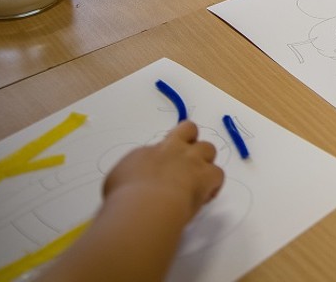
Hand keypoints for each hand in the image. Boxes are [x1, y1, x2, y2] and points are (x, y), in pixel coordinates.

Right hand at [102, 120, 223, 220]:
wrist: (144, 205)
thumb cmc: (122, 198)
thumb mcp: (116, 181)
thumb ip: (130, 175)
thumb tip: (133, 181)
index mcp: (148, 152)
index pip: (161, 144)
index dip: (165, 154)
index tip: (163, 169)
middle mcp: (172, 150)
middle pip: (188, 129)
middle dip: (190, 140)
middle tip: (186, 160)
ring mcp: (192, 160)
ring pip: (208, 148)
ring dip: (205, 162)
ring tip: (198, 179)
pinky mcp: (206, 176)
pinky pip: (218, 174)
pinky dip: (214, 185)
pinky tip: (205, 197)